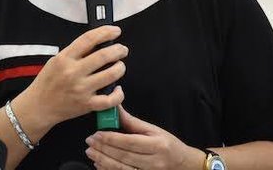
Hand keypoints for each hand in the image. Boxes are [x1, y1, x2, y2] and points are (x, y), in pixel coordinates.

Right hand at [25, 25, 126, 126]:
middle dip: (118, 50)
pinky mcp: (87, 105)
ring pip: (110, 75)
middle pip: (103, 56)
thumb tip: (98, 43)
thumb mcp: (56, 61)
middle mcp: (73, 72)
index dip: (105, 32)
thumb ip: (75, 52)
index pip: (88, 39)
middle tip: (122, 49)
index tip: (115, 30)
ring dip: (120, 68)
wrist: (38, 107)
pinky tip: (118, 89)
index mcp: (65, 58)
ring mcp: (81, 89)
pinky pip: (109, 100)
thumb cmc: (48, 82)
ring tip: (120, 65)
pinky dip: (118, 94)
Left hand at [85, 105, 201, 169]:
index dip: (111, 138)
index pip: (130, 142)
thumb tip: (115, 108)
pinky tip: (100, 164)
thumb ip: (132, 122)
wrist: (183, 164)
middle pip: (124, 156)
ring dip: (103, 161)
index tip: (97, 134)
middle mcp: (154, 161)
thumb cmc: (167, 144)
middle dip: (103, 149)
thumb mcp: (153, 130)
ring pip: (122, 169)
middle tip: (89, 142)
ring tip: (91, 153)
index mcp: (157, 145)